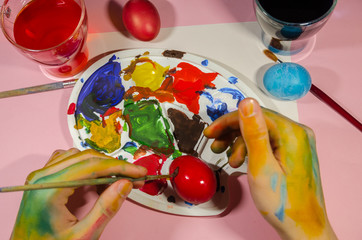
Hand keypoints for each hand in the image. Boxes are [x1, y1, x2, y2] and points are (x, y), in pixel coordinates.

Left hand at [11, 148, 146, 239]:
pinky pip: (69, 161)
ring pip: (79, 156)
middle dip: (114, 166)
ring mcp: (41, 176)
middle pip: (86, 158)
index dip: (120, 167)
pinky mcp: (43, 179)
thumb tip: (126, 184)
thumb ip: (105, 209)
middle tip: (134, 177)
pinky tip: (97, 180)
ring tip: (118, 180)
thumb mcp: (82, 236)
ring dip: (102, 165)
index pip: (92, 166)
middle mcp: (42, 177)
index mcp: (49, 189)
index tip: (139, 172)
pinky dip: (87, 166)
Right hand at [204, 98, 336, 239]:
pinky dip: (252, 150)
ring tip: (230, 160)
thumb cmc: (282, 202)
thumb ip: (254, 133)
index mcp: (292, 133)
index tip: (210, 131)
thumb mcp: (261, 166)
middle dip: (232, 133)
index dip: (228, 121)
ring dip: (240, 143)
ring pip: (261, 132)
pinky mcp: (293, 152)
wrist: (301, 227)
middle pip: (257, 122)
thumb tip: (246, 102)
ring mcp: (296, 143)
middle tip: (215, 144)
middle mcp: (297, 133)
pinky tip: (242, 162)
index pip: (254, 114)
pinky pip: (268, 142)